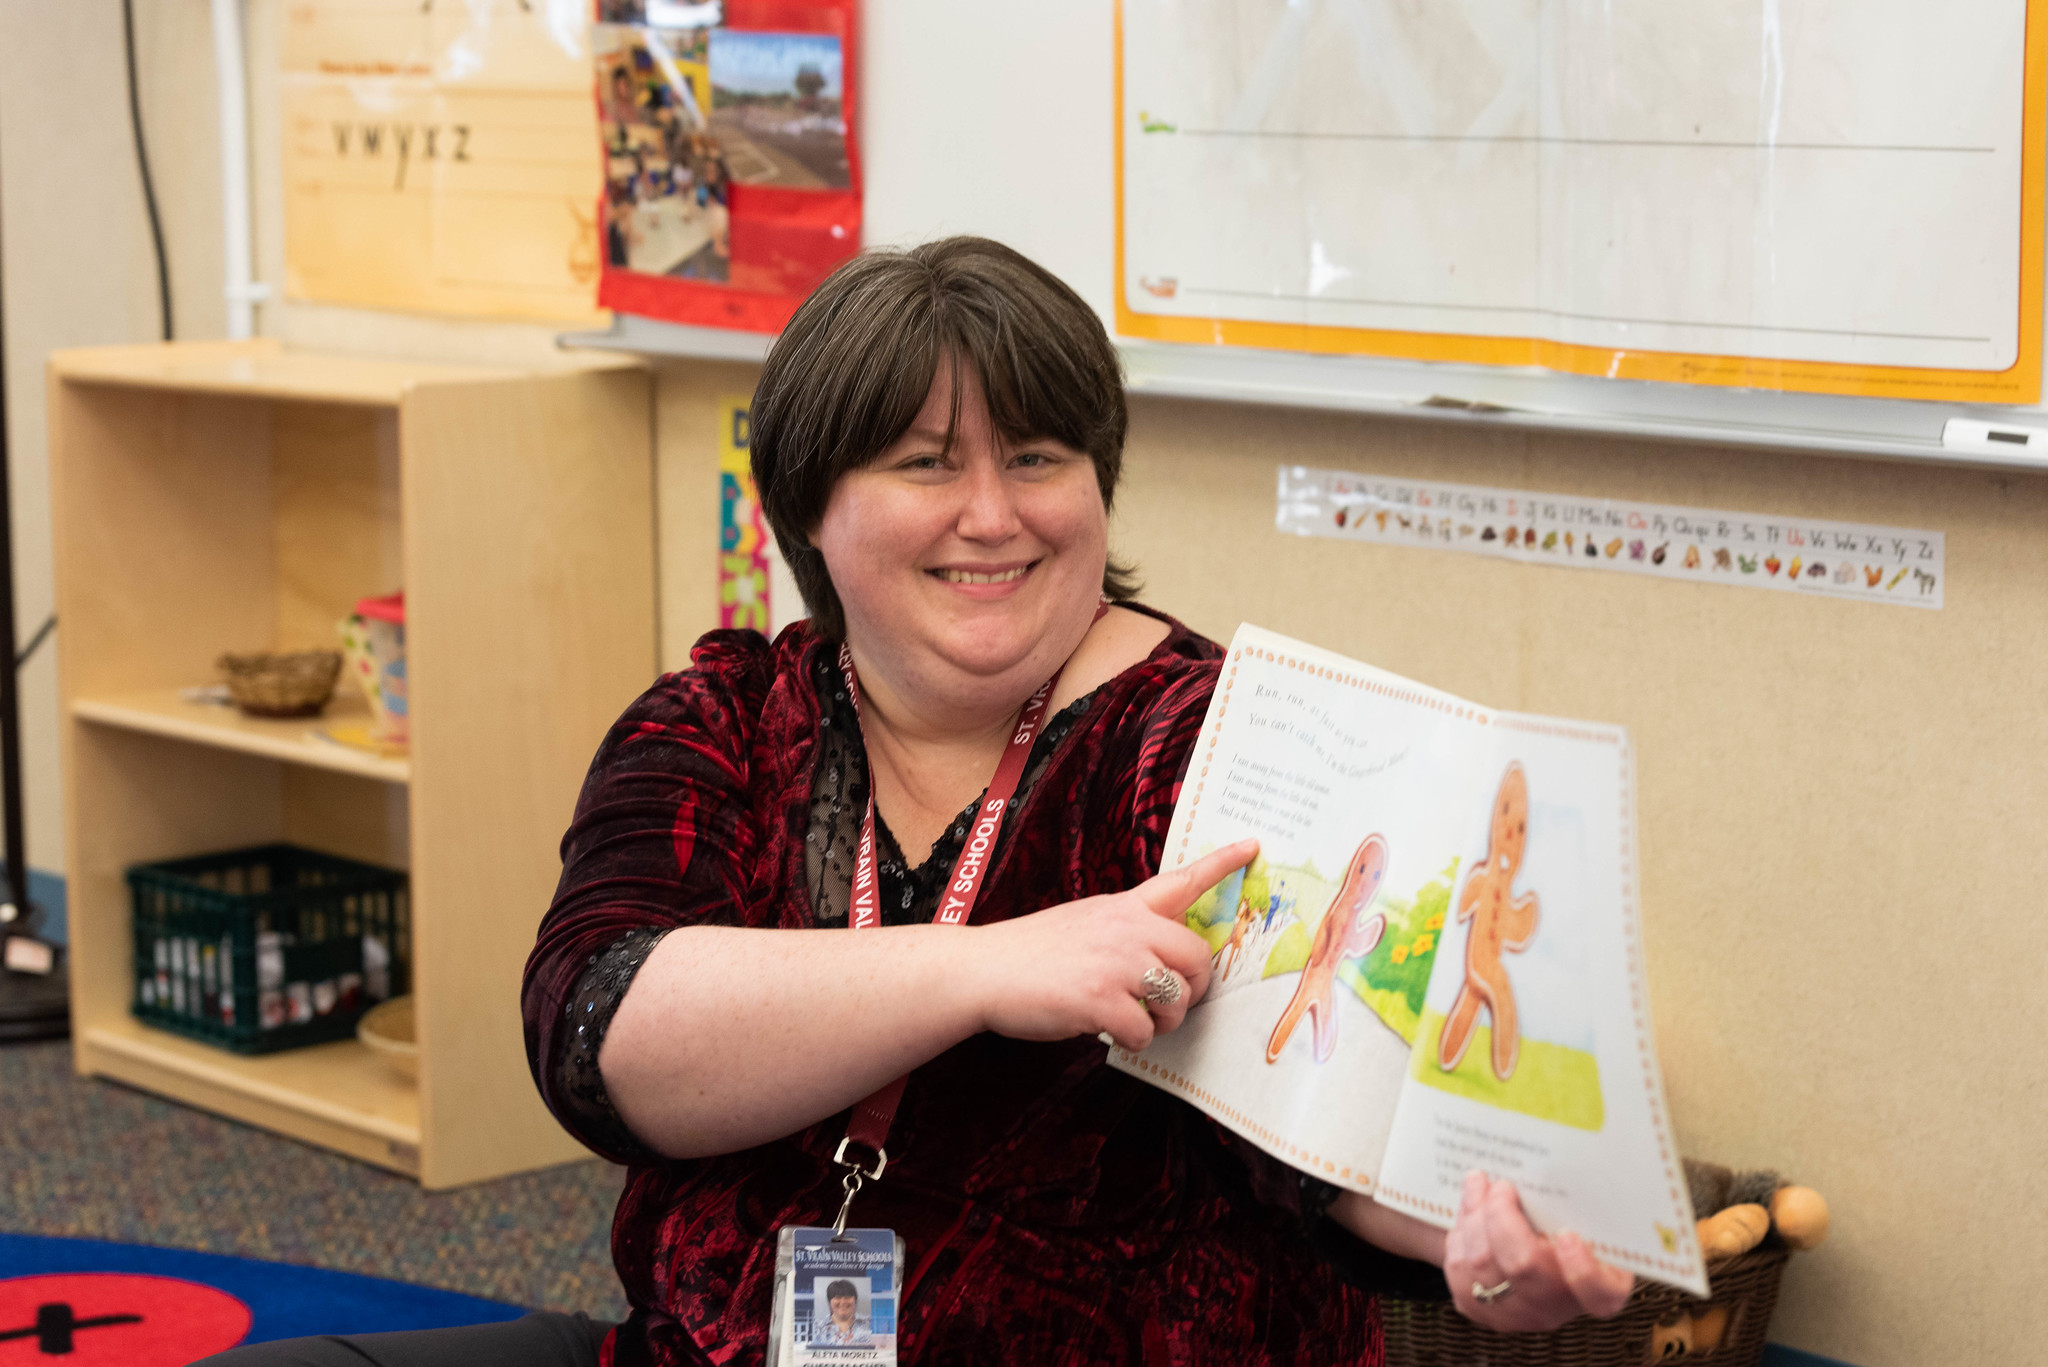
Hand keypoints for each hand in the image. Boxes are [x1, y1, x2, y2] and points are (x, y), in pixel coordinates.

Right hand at [972, 839, 1256, 1050]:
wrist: (982, 971)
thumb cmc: (1029, 954)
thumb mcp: (1083, 922)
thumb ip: (1124, 932)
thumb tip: (1159, 961)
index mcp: (1123, 907)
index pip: (1181, 880)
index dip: (1221, 864)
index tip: (1252, 846)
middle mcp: (1126, 928)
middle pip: (1198, 957)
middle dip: (1195, 988)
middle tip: (1171, 1002)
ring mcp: (1116, 963)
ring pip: (1176, 999)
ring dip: (1161, 1020)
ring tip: (1133, 1019)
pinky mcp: (1100, 999)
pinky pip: (1144, 1031)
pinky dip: (1131, 1040)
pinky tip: (1105, 1029)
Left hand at [1444, 1172, 1633, 1331]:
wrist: (1535, 1249)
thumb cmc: (1568, 1224)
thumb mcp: (1587, 1216)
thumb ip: (1576, 1202)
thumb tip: (1544, 1167)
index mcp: (1601, 1283)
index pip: (1600, 1293)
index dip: (1583, 1270)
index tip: (1567, 1235)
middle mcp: (1559, 1306)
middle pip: (1523, 1266)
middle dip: (1501, 1216)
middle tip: (1502, 1185)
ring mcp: (1520, 1315)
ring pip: (1482, 1264)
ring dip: (1472, 1215)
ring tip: (1477, 1183)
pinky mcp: (1484, 1313)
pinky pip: (1458, 1271)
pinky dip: (1459, 1235)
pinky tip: (1468, 1213)